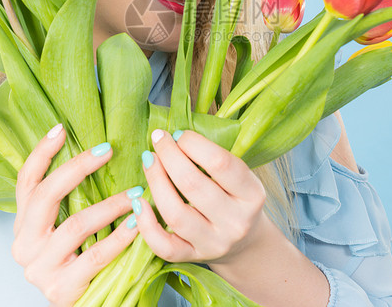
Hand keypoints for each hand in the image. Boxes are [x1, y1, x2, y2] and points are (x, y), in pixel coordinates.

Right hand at [11, 124, 138, 306]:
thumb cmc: (80, 264)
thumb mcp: (68, 230)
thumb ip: (71, 201)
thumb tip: (97, 152)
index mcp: (23, 226)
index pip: (25, 182)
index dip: (41, 154)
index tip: (62, 129)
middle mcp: (24, 245)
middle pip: (46, 195)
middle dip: (78, 167)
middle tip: (108, 150)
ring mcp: (40, 269)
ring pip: (76, 224)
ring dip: (111, 203)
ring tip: (137, 192)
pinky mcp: (60, 289)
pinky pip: (96, 254)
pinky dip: (120, 236)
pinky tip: (137, 223)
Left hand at [133, 129, 268, 263]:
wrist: (245, 245)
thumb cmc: (236, 199)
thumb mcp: (240, 178)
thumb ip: (215, 157)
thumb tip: (174, 134)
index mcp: (252, 195)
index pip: (220, 163)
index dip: (194, 143)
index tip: (178, 134)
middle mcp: (235, 222)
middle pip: (193, 185)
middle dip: (169, 156)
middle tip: (158, 140)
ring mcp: (213, 243)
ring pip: (176, 214)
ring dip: (156, 182)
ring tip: (148, 160)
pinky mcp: (192, 258)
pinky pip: (164, 246)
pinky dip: (146, 224)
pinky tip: (138, 201)